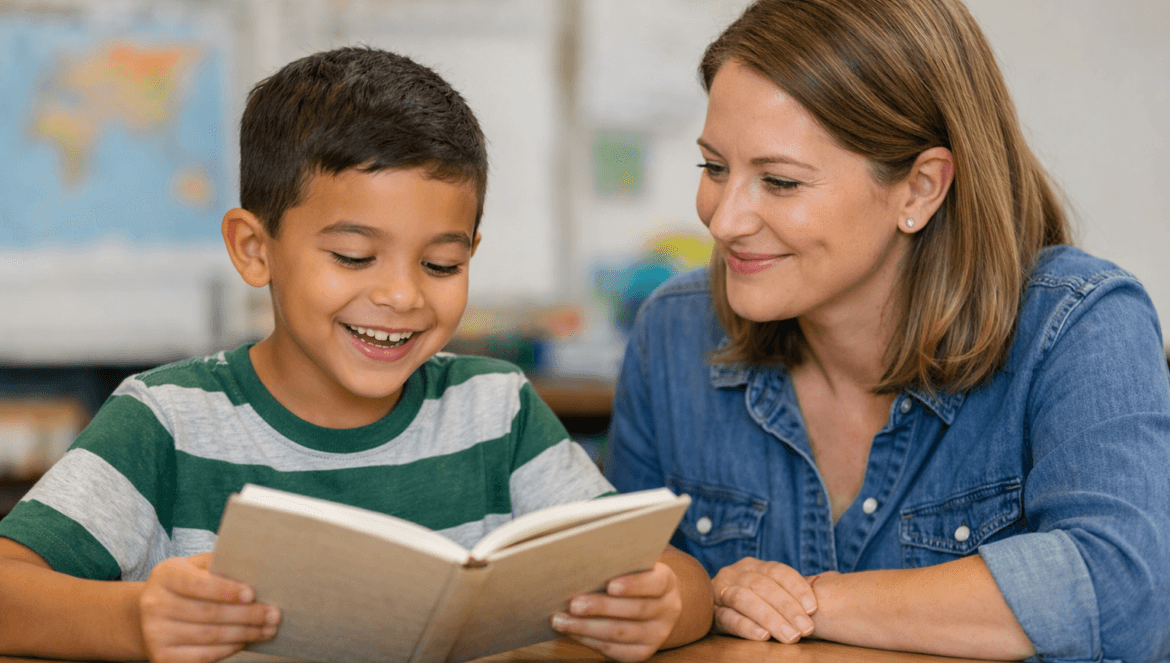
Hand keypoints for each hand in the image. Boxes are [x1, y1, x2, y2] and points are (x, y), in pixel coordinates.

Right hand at [139, 553, 279, 662]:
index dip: (227, 590)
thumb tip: (255, 569)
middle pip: (209, 612)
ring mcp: (156, 633)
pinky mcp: (162, 657)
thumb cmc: (184, 585)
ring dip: (245, 633)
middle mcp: (155, 604)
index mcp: (165, 576)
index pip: (199, 584)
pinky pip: (203, 656)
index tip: (252, 594)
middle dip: (247, 615)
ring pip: (209, 635)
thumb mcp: (195, 566)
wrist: (148, 615)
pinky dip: (228, 649)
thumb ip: (219, 564)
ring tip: (268, 629)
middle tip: (274, 615)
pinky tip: (245, 641)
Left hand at [550, 562, 681, 661]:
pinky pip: (615, 650)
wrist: (653, 606)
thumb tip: (584, 555)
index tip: (610, 585)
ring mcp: (657, 635)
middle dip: (601, 608)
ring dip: (587, 627)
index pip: (656, 583)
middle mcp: (667, 610)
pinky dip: (590, 641)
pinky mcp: (642, 652)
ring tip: (562, 620)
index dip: (634, 584)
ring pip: (621, 633)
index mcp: (667, 583)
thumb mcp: (635, 566)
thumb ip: (620, 562)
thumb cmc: (633, 577)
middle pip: (635, 610)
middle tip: (573, 604)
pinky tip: (572, 632)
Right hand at [712, 557, 831, 643]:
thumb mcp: (769, 589)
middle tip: (806, 629)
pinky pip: (728, 618)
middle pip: (763, 586)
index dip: (797, 588)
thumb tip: (834, 581)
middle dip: (787, 608)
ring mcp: (721, 591)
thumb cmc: (753, 600)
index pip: (778, 571)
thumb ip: (790, 589)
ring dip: (770, 618)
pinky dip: (747, 626)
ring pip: (745, 600)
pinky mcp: (711, 613)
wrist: (710, 606)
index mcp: (754, 566)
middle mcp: (736, 573)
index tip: (813, 608)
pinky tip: (763, 636)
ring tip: (790, 637)